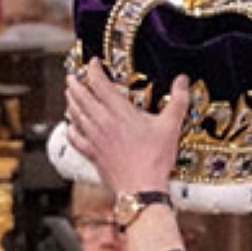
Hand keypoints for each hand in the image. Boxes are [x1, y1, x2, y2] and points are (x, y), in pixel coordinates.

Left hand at [66, 59, 189, 195]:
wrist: (141, 187)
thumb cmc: (155, 159)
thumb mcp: (171, 126)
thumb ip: (178, 101)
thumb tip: (182, 81)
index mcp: (119, 111)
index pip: (99, 83)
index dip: (92, 70)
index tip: (92, 63)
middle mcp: (102, 122)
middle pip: (81, 97)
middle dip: (75, 83)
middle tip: (72, 76)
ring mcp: (94, 139)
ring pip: (75, 115)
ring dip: (71, 101)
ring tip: (69, 93)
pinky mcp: (92, 154)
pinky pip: (75, 138)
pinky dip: (70, 128)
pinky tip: (70, 125)